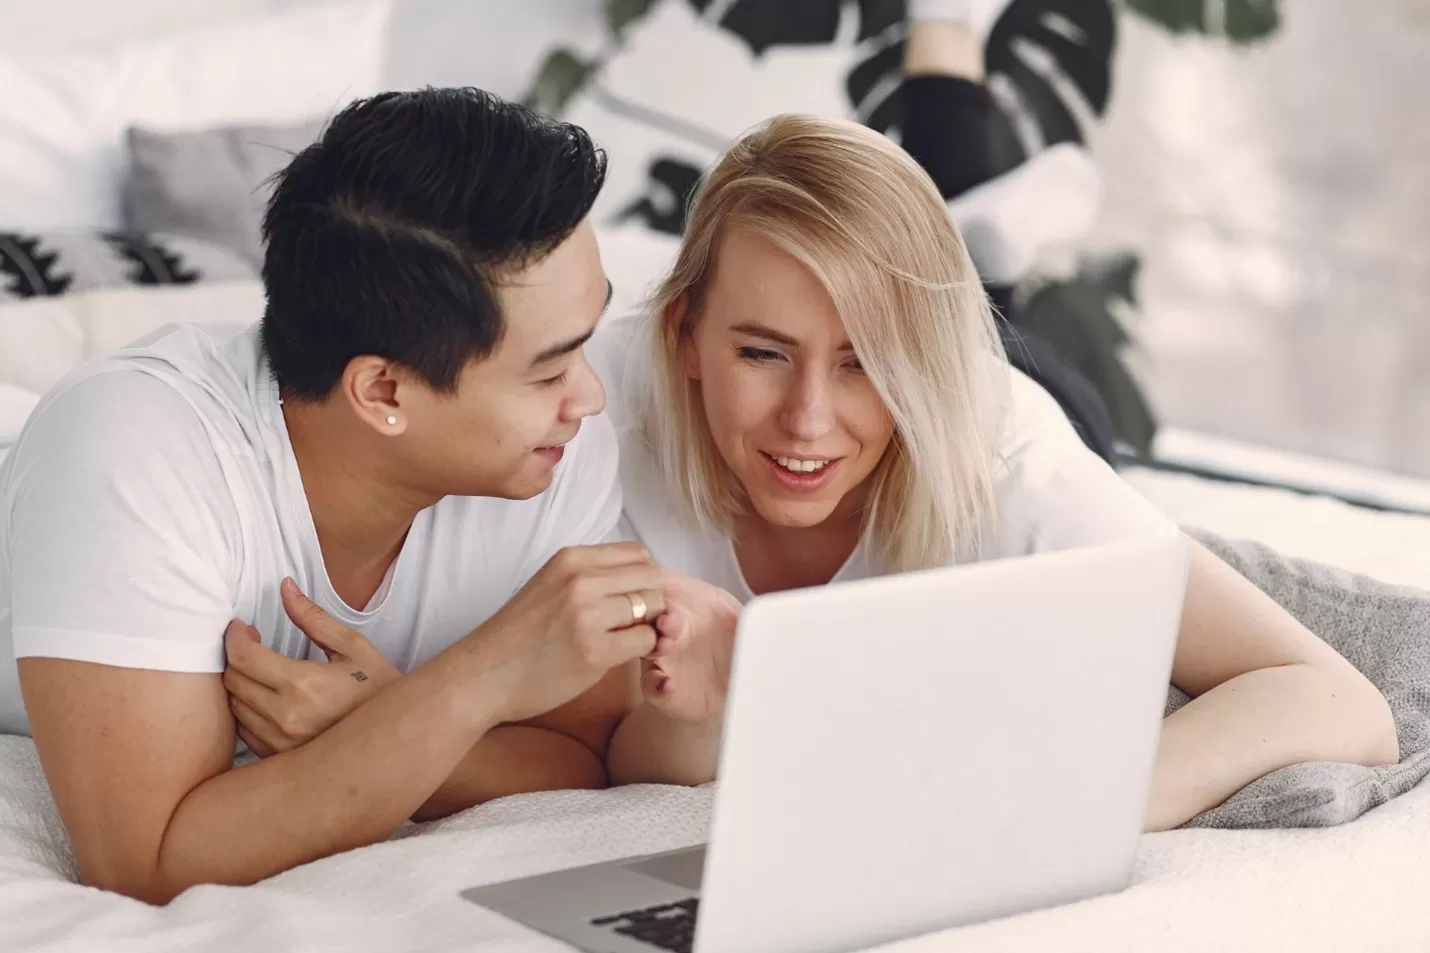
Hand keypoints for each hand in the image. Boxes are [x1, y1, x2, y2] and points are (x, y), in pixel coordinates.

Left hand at [223, 578, 399, 756]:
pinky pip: (244, 730)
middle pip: (233, 681)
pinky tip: (267, 698)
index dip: (235, 637)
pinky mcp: (278, 758)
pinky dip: (247, 710)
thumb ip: (314, 618)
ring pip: (234, 706)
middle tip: (253, 643)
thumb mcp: (353, 647)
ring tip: (261, 670)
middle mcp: (286, 717)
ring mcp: (280, 743)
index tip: (241, 628)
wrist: (395, 739)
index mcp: (304, 685)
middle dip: (237, 657)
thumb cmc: (378, 689)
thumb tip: (285, 587)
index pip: (244, 657)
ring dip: (241, 684)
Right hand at [476, 543, 664, 724]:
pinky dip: (642, 650)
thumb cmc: (518, 636)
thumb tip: (640, 578)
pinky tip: (620, 656)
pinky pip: (646, 640)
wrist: (483, 675)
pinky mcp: (594, 651)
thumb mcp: (550, 585)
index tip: (633, 598)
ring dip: (649, 625)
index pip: (638, 553)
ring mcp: (588, 615)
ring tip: (627, 640)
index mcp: (570, 559)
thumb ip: (590, 576)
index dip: (643, 577)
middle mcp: (580, 580)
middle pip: (651, 577)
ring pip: (654, 607)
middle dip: (652, 600)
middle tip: (636, 623)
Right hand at [641, 574, 741, 722]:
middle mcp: (670, 629)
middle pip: (652, 615)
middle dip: (658, 614)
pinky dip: (657, 685)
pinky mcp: (660, 687)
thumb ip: (752, 616)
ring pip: (647, 647)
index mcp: (688, 608)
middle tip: (667, 620)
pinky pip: (651, 685)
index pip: (667, 590)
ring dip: (653, 645)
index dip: (665, 589)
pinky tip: (667, 685)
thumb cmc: (734, 646)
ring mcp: (662, 658)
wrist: (730, 689)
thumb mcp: (746, 623)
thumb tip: (772, 611)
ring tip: (665, 646)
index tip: (670, 590)